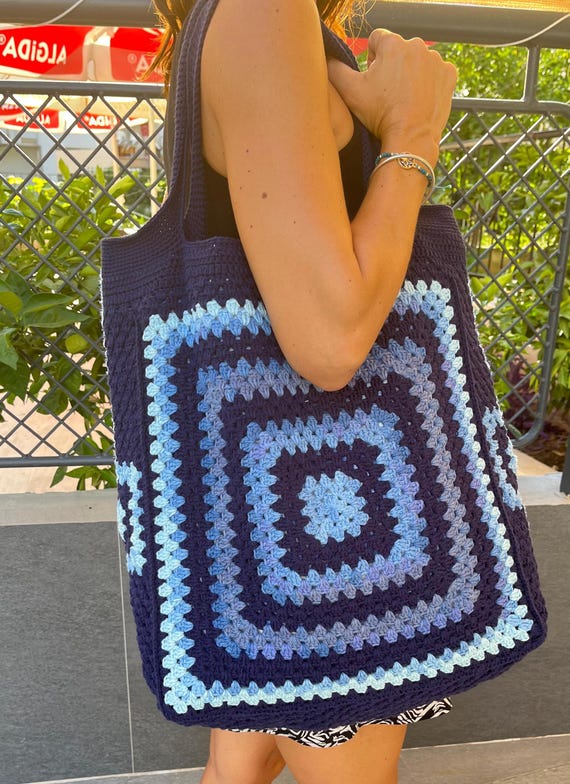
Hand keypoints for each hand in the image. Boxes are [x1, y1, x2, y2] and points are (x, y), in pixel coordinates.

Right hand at [327, 30, 456, 165]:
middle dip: (391, 67)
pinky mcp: (449, 74)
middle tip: (387, 94)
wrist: (411, 139)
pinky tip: (420, 99)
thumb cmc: (381, 116)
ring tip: (403, 99)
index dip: (371, 60)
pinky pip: (435, 72)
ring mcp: (436, 60)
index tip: (373, 80)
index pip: (376, 40)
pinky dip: (428, 83)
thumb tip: (328, 59)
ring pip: (417, 61)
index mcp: (393, 45)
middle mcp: (417, 46)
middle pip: (398, 50)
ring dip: (410, 74)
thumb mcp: (350, 92)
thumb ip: (334, 69)